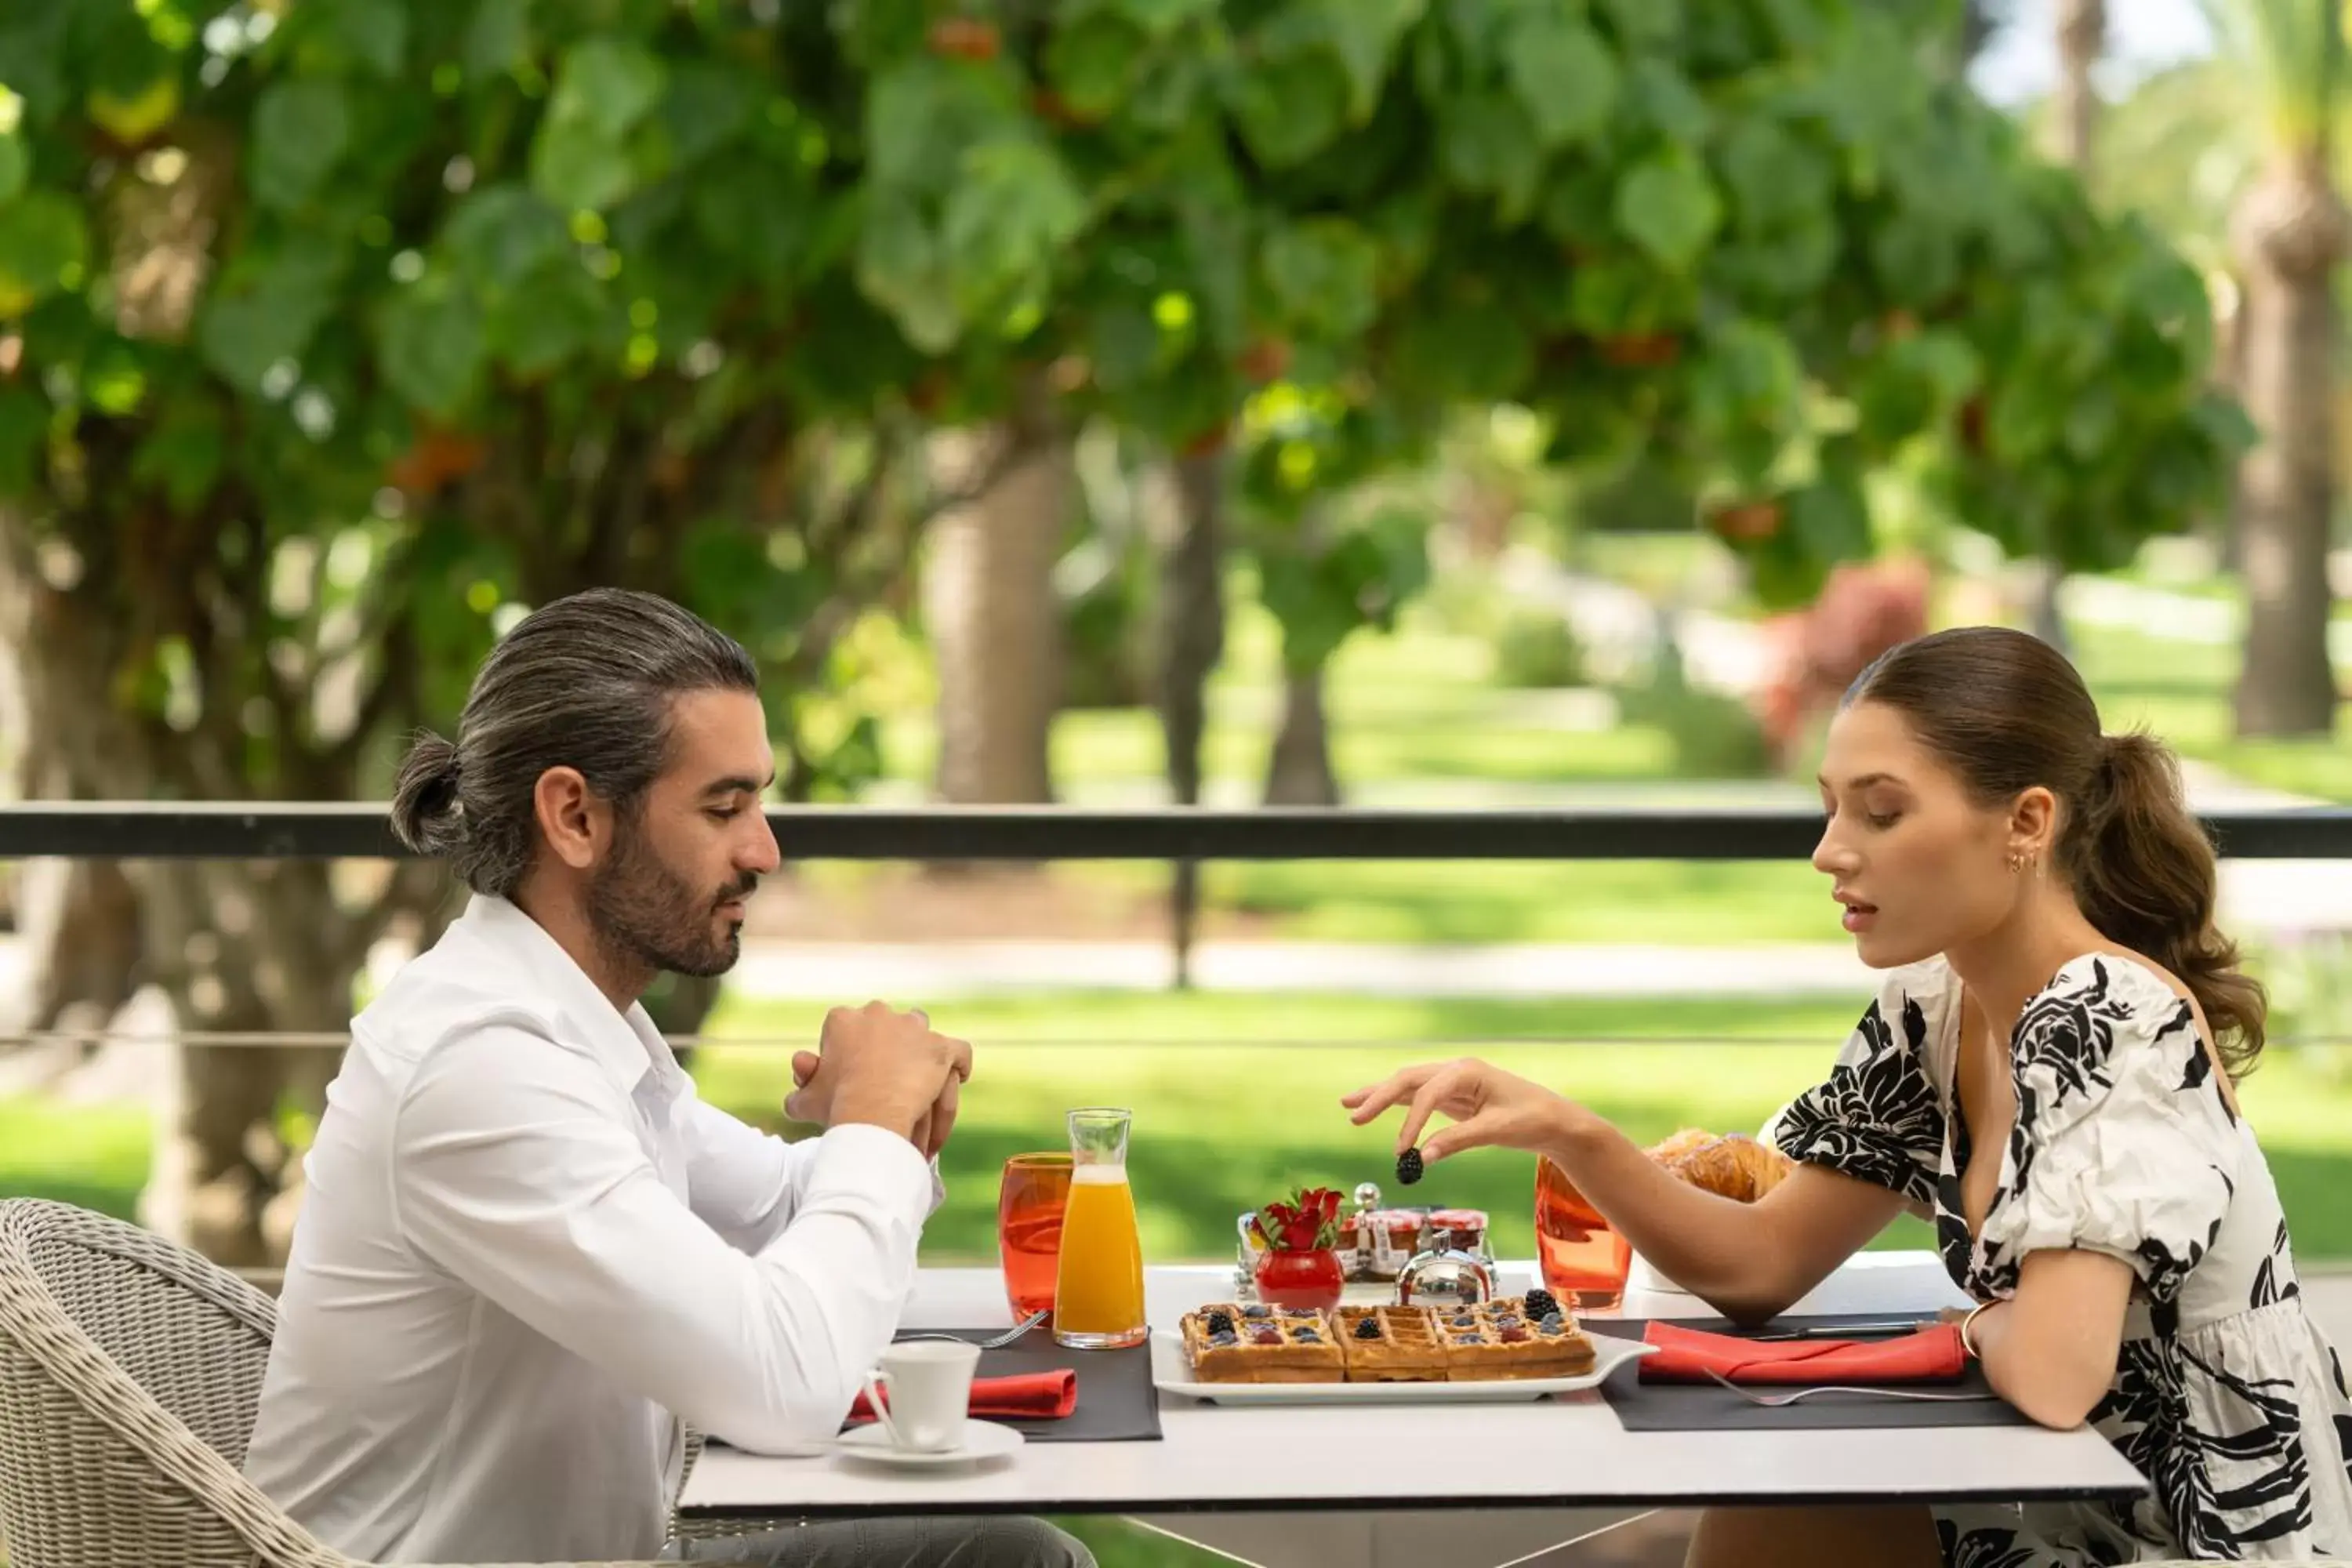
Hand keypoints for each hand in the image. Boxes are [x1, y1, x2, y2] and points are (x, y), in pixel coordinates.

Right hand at [787, 1002, 970, 1146]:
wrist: (871, 1113)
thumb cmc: (836, 1106)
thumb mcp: (806, 1099)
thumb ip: (800, 1088)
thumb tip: (798, 1083)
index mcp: (843, 1018)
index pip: (847, 1026)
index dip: (850, 1049)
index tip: (851, 1073)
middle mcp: (880, 1013)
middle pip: (887, 1022)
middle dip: (887, 1043)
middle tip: (885, 1073)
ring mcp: (914, 1028)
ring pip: (922, 1030)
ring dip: (921, 1049)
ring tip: (920, 1075)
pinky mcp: (941, 1047)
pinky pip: (959, 1051)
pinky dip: (959, 1064)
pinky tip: (957, 1077)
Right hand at [1341, 1056, 1576, 1165]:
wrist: (1553, 1120)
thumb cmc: (1531, 1119)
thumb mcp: (1496, 1130)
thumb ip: (1458, 1141)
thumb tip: (1422, 1158)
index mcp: (1467, 1071)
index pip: (1427, 1094)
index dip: (1411, 1123)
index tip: (1401, 1151)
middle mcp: (1456, 1071)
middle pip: (1408, 1080)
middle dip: (1379, 1096)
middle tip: (1354, 1115)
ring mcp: (1453, 1082)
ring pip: (1409, 1086)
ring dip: (1380, 1095)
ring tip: (1350, 1105)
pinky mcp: (1454, 1097)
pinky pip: (1418, 1098)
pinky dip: (1397, 1105)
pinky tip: (1376, 1107)